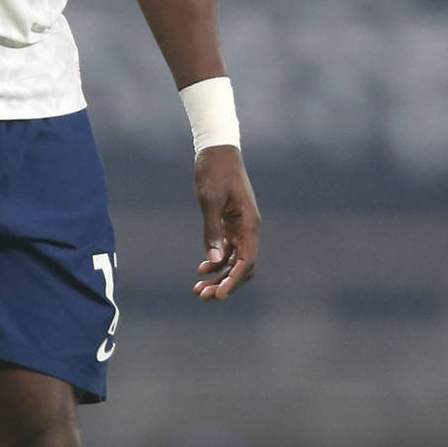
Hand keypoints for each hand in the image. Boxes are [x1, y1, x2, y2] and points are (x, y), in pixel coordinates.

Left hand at [192, 144, 259, 298]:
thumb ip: (213, 231)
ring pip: (234, 261)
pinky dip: (217, 262)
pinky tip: (202, 269)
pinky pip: (228, 250)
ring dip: (219, 277)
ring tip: (198, 289)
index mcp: (249, 224)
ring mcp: (240, 227)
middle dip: (225, 284)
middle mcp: (249, 229)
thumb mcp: (210, 201)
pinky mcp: (230, 224)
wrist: (216, 151)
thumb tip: (216, 261)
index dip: (234, 281)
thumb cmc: (214, 172)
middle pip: (242, 267)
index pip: (247, 262)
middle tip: (203, 296)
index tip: (219, 295)